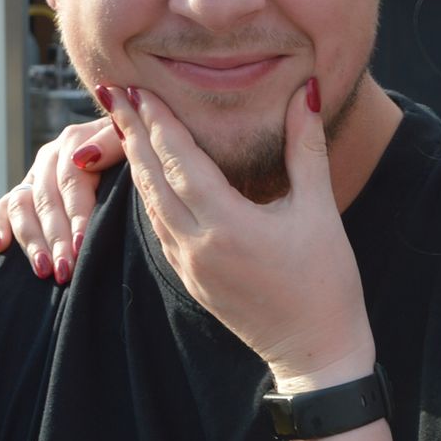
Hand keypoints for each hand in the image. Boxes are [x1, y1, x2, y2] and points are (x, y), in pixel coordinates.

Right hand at [0, 117, 119, 283]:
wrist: (126, 146)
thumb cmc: (138, 149)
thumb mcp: (131, 141)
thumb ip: (113, 143)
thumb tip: (85, 158)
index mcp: (76, 142)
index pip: (72, 181)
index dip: (76, 215)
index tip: (81, 246)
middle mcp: (51, 156)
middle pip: (46, 199)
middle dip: (56, 239)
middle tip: (65, 271)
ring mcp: (36, 174)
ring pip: (22, 206)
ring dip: (31, 240)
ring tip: (43, 270)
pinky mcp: (26, 191)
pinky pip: (5, 206)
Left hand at [108, 80, 375, 392]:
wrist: (316, 352)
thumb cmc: (327, 281)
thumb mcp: (319, 210)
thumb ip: (306, 148)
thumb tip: (304, 92)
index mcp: (228, 224)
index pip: (179, 160)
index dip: (157, 121)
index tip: (139, 88)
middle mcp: (198, 244)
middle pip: (152, 177)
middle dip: (132, 133)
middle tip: (113, 94)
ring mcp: (189, 266)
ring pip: (149, 204)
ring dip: (135, 163)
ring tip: (123, 127)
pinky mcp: (191, 280)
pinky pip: (158, 229)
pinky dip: (148, 196)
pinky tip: (146, 178)